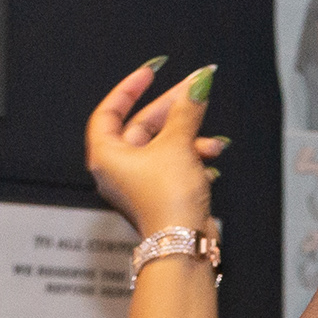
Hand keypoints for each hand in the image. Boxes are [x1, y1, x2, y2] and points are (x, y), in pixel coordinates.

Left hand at [88, 57, 223, 237]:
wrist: (183, 244)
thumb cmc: (168, 201)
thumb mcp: (178, 144)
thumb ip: (187, 109)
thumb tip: (199, 82)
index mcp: (107, 156)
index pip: (110, 111)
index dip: (130, 88)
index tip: (151, 72)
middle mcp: (118, 170)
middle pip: (143, 126)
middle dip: (173, 109)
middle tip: (195, 91)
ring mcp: (139, 183)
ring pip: (163, 145)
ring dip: (189, 137)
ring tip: (210, 138)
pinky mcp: (159, 194)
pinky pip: (174, 164)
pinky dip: (191, 156)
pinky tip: (210, 157)